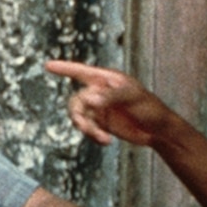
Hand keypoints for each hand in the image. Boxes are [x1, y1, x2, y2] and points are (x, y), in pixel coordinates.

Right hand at [45, 58, 176, 150]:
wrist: (159, 131)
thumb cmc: (150, 108)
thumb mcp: (132, 98)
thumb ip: (110, 97)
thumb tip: (89, 99)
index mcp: (107, 80)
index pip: (81, 72)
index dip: (64, 68)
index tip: (48, 65)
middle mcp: (100, 92)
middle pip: (76, 101)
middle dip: (79, 115)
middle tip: (84, 128)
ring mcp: (100, 108)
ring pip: (80, 116)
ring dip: (86, 128)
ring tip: (100, 137)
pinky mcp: (101, 123)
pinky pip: (87, 128)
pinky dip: (93, 135)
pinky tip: (106, 141)